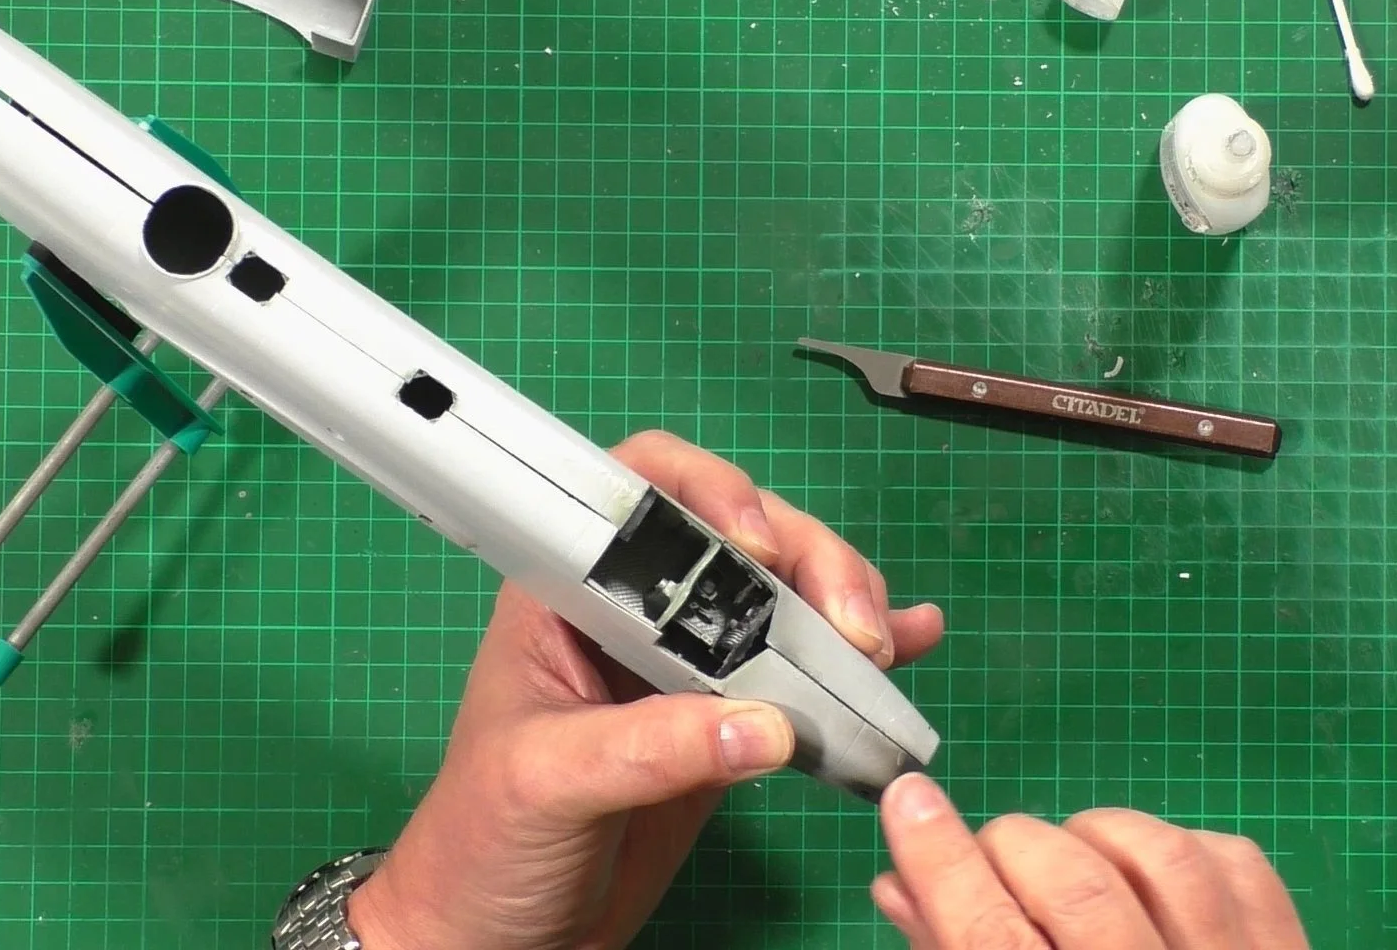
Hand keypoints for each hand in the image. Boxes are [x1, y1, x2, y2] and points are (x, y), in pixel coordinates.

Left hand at [344, 430, 944, 949]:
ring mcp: (688, 664)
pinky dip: (860, 653)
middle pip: (739, 537)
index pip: (641, 493)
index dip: (707, 492)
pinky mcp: (731, 719)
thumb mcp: (547, 783)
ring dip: (844, 605)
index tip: (758, 544)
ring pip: (784, 594)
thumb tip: (768, 727)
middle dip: (807, 561)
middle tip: (851, 626)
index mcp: (567, 595)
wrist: (498, 936)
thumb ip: (650, 749)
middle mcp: (635, 613)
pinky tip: (913, 639)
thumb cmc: (483, 844)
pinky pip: (805, 669)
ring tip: (881, 646)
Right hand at [872, 774, 1309, 949]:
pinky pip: (1236, 863)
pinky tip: (1147, 873)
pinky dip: (1180, 847)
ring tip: (1070, 858)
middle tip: (994, 855)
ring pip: (1163, 859)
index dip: (941, 860)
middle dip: (1013, 845)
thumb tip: (902, 885)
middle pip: (1076, 891)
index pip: (990, 939)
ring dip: (1096, 836)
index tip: (909, 798)